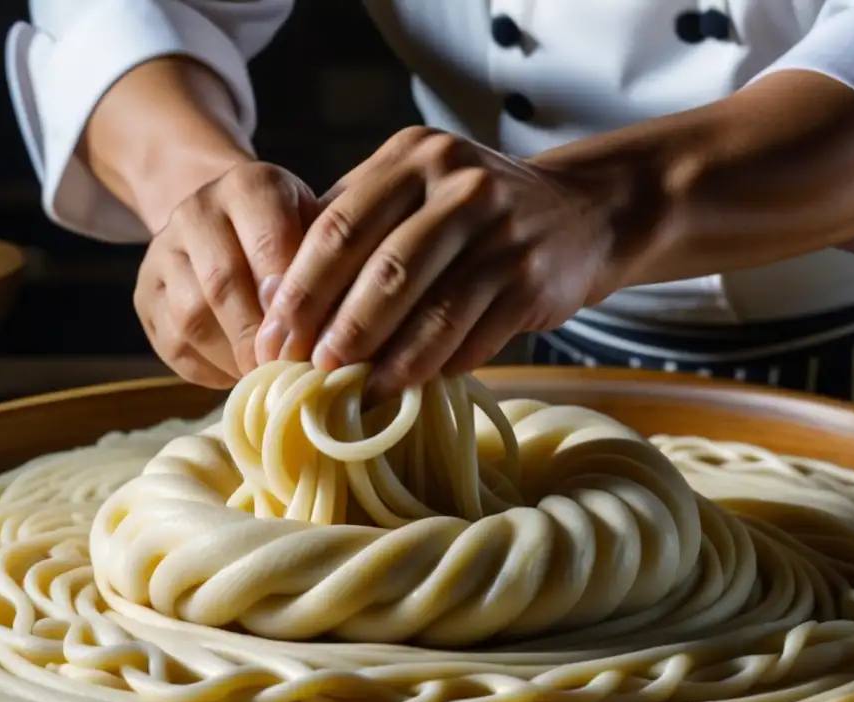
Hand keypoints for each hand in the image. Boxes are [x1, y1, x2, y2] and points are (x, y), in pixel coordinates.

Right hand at [135, 161, 318, 387]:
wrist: (226, 222)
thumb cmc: (292, 236)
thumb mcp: (317, 230)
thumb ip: (324, 269)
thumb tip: (331, 335)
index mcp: (249, 186)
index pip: (270, 241)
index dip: (292, 298)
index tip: (316, 339)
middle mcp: (197, 210)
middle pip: (224, 283)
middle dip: (262, 337)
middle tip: (292, 372)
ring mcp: (162, 251)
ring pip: (192, 318)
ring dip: (235, 357)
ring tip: (270, 378)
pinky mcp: (145, 294)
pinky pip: (173, 344)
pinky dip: (212, 370)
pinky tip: (242, 376)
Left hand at [255, 126, 635, 394]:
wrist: (578, 212)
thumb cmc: (470, 211)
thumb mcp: (411, 190)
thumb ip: (350, 224)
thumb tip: (275, 298)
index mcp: (412, 157)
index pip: (339, 227)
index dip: (300, 291)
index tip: (274, 338)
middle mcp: (459, 185)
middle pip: (384, 270)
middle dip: (339, 330)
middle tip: (308, 373)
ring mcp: (503, 231)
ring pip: (432, 310)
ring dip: (387, 361)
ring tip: (354, 393)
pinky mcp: (532, 280)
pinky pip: (473, 335)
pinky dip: (436, 367)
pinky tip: (409, 387)